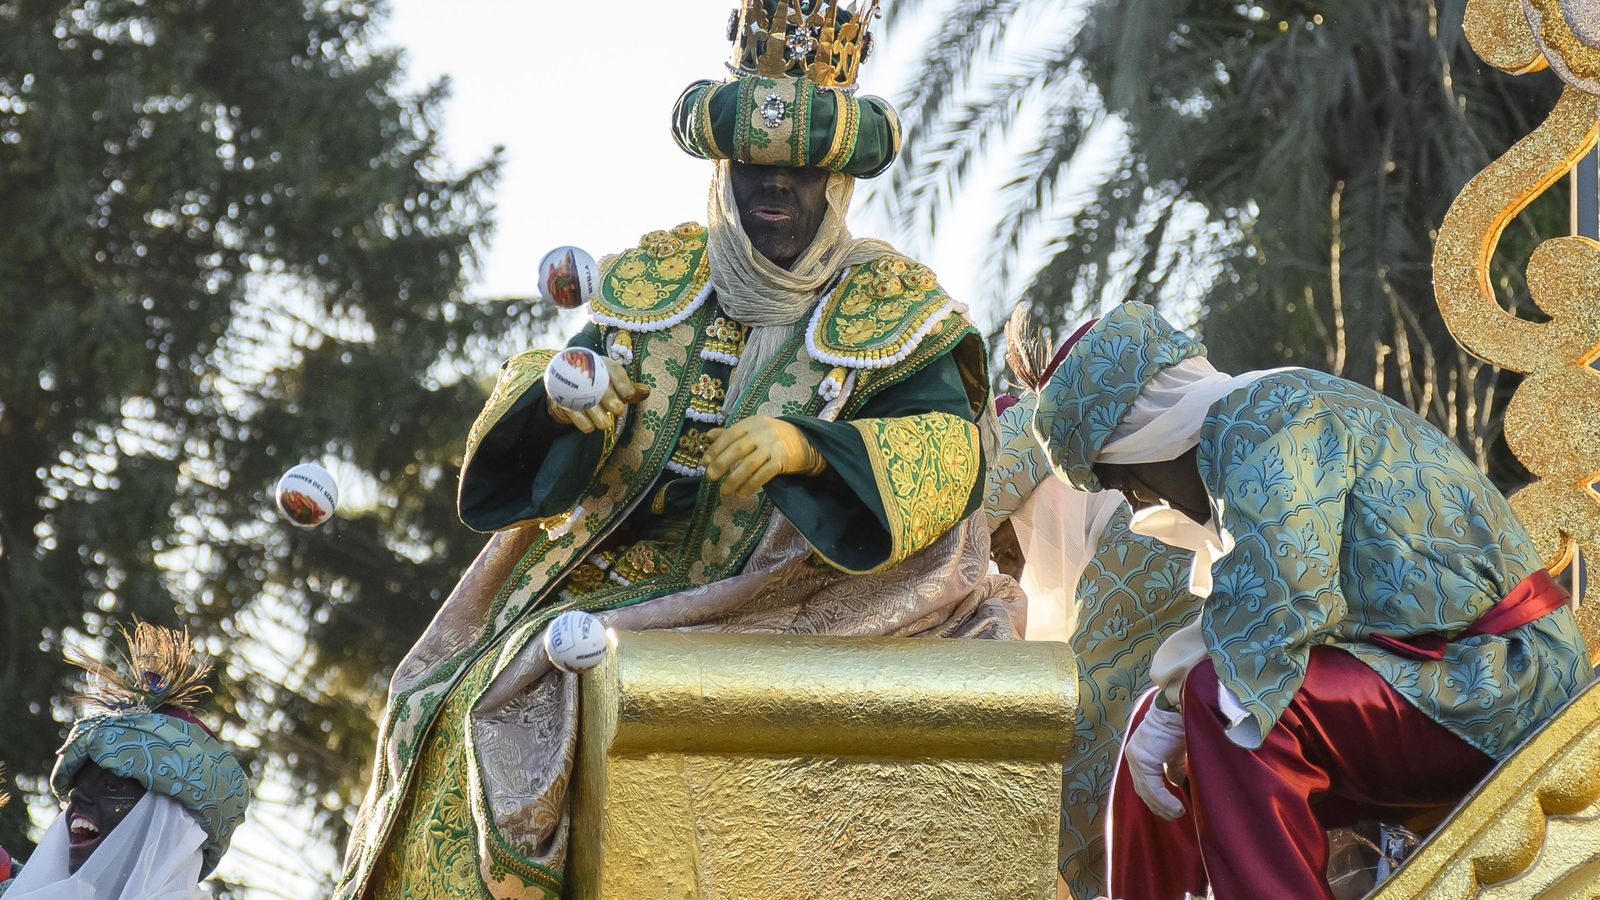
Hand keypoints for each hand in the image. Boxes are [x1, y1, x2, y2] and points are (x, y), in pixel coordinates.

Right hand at [548, 355, 649, 433]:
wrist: (567, 392)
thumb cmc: (599, 388)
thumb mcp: (614, 386)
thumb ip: (629, 390)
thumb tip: (646, 391)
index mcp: (602, 365)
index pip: (613, 369)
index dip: (623, 382)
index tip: (630, 395)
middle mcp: (586, 372)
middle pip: (598, 383)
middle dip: (609, 397)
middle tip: (618, 410)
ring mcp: (571, 385)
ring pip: (585, 399)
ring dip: (596, 413)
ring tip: (606, 424)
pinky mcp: (561, 399)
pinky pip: (572, 411)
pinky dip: (582, 421)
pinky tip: (590, 427)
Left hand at [703, 416, 824, 497]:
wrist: (805, 440)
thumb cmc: (773, 436)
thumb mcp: (752, 430)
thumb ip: (731, 434)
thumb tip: (708, 436)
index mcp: (752, 423)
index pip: (729, 435)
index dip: (715, 449)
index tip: (704, 463)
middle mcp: (762, 432)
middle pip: (737, 449)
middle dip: (721, 464)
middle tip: (710, 477)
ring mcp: (773, 446)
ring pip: (749, 464)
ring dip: (734, 479)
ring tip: (724, 491)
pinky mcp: (782, 460)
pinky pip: (763, 475)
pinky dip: (751, 485)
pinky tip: (742, 493)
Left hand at [1124, 701, 1186, 819]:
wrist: (1182, 710)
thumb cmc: (1181, 727)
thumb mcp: (1175, 753)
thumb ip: (1172, 768)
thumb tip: (1175, 782)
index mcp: (1139, 753)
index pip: (1143, 783)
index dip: (1155, 800)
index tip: (1170, 810)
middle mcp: (1133, 756)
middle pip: (1142, 790)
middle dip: (1158, 806)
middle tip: (1174, 816)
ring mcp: (1136, 757)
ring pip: (1147, 791)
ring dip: (1163, 806)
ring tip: (1178, 814)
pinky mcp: (1144, 759)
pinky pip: (1153, 787)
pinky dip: (1164, 800)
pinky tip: (1177, 808)